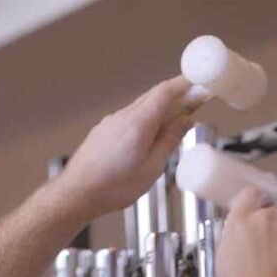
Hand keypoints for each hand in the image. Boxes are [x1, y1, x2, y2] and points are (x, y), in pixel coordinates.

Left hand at [52, 76, 197, 219]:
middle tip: (195, 98)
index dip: (185, 84)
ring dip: (161, 107)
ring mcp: (111, 122)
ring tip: (176, 120)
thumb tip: (185, 122)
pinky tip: (151, 133)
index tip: (199, 82)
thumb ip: (169, 140)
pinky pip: (130, 116)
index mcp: (138, 124)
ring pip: (141, 106)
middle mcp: (122, 117)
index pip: (165, 92)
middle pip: (154, 95)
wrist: (77, 193)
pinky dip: (146, 117)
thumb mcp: (152, 168)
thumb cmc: (112, 187)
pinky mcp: (104, 130)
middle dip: (177, 93)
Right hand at [216, 188, 276, 276]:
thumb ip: (235, 243)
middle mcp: (265, 219)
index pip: (251, 194)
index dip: (257, 201)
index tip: (259, 209)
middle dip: (275, 231)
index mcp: (239, 223)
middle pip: (274, 215)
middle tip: (272, 256)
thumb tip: (241, 240)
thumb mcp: (224, 266)